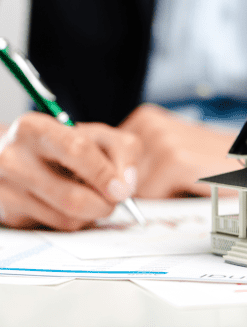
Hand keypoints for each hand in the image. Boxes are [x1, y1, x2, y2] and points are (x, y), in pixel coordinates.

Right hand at [0, 112, 140, 229]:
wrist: (31, 155)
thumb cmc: (73, 144)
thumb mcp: (103, 136)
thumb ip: (124, 153)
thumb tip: (124, 188)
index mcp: (35, 128)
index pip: (77, 151)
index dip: (105, 174)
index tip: (121, 190)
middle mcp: (12, 158)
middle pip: (72, 197)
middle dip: (104, 204)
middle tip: (114, 199)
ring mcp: (7, 189)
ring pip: (67, 218)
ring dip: (92, 214)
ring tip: (92, 195)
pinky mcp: (9, 215)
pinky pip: (56, 228)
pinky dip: (75, 219)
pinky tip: (70, 202)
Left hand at [119, 104, 241, 197]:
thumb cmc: (210, 162)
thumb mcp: (167, 154)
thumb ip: (135, 162)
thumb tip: (108, 186)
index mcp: (145, 119)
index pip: (104, 160)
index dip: (117, 178)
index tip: (134, 185)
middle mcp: (149, 123)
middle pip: (115, 174)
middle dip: (136, 189)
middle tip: (171, 184)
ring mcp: (162, 139)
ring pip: (132, 187)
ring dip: (156, 195)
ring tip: (185, 180)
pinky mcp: (176, 159)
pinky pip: (151, 194)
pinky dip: (169, 199)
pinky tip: (191, 184)